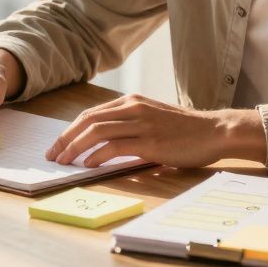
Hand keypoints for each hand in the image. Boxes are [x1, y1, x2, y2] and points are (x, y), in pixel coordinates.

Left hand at [44, 94, 266, 167]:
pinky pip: (115, 145)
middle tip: (53, 155)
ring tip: (64, 162)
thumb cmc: (186, 131)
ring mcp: (141, 123)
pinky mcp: (150, 141)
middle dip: (66, 138)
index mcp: (132, 101)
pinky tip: (89, 164)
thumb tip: (103, 147)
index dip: (71, 130)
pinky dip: (97, 155)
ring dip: (75, 147)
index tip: (58, 145)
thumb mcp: (153, 120)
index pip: (91, 114)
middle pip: (88, 120)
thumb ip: (130, 128)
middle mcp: (133, 108)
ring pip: (96, 131)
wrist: (215, 131)